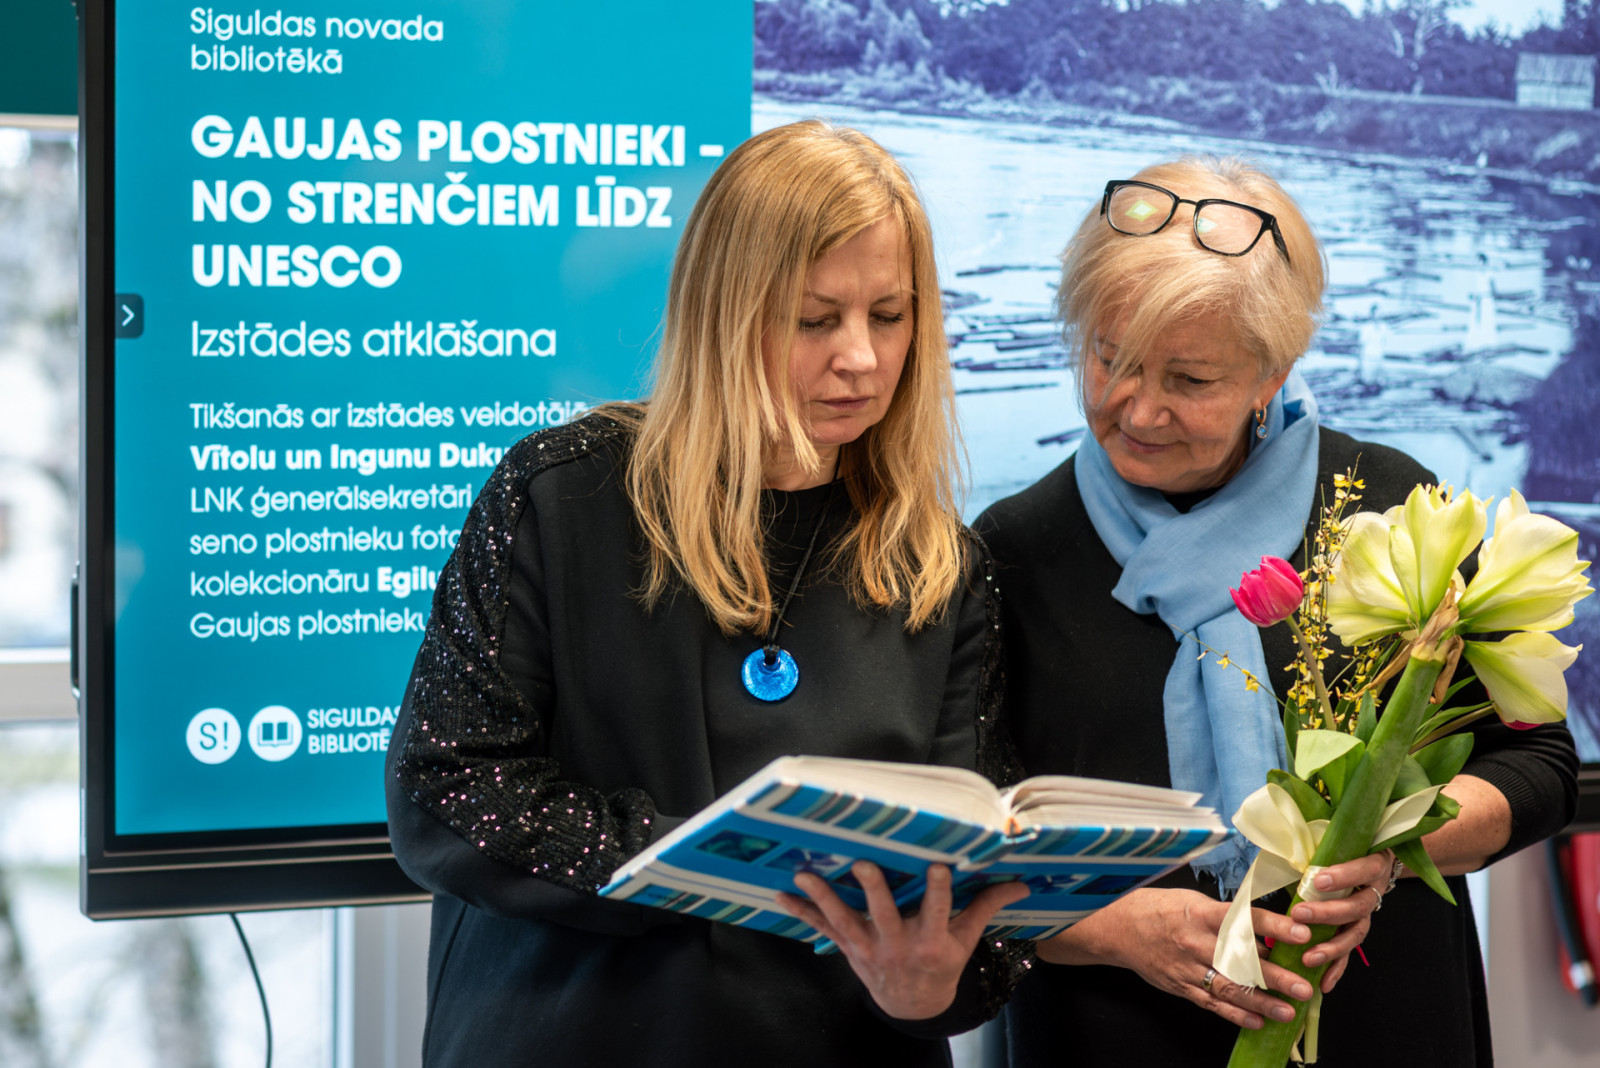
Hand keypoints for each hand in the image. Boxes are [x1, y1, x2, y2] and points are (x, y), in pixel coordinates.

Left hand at [776, 861, 1028, 1020]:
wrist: (913, 1004)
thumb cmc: (941, 964)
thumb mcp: (965, 940)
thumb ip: (985, 906)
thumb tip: (1020, 882)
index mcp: (931, 941)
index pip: (937, 911)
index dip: (937, 891)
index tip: (936, 866)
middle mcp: (898, 944)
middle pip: (885, 915)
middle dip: (874, 891)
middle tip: (863, 865)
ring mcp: (870, 949)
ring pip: (845, 920)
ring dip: (824, 897)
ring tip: (805, 874)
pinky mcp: (849, 949)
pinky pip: (823, 929)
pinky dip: (802, 913)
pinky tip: (781, 895)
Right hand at [1035, 888, 1322, 1029]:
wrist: (1117, 928)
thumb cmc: (1160, 909)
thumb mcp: (1193, 902)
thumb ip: (1227, 919)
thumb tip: (1265, 934)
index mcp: (1200, 913)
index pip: (1243, 918)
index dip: (1274, 925)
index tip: (1302, 932)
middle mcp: (1195, 942)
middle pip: (1240, 962)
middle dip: (1275, 976)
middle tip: (1304, 985)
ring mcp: (1187, 967)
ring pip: (1229, 988)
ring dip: (1261, 1002)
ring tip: (1288, 1011)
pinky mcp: (1180, 986)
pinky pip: (1211, 1003)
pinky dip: (1235, 1014)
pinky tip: (1257, 1021)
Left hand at [1290, 849, 1394, 992]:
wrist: (1371, 860)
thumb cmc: (1344, 850)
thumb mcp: (1336, 844)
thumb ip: (1317, 849)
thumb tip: (1283, 845)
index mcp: (1373, 865)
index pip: (1364, 870)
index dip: (1343, 876)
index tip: (1317, 880)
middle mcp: (1374, 892)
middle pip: (1357, 907)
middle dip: (1328, 913)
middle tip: (1300, 914)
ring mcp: (1367, 915)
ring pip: (1355, 934)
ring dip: (1332, 947)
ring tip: (1309, 957)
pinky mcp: (1357, 932)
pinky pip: (1350, 954)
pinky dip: (1337, 968)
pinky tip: (1324, 983)